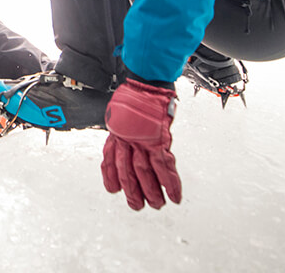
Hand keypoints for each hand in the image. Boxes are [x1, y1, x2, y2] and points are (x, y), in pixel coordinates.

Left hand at [101, 79, 181, 210]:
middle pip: (127, 170)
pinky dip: (170, 183)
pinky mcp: (157, 139)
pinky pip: (164, 166)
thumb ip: (127, 121)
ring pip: (144, 172)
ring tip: (157, 205)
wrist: (145, 78)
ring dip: (151, 192)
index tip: (112, 189)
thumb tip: (131, 127)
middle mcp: (127, 138)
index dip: (110, 176)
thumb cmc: (138, 89)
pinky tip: (174, 196)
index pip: (110, 158)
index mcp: (117, 131)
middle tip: (137, 206)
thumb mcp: (123, 107)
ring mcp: (141, 140)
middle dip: (132, 190)